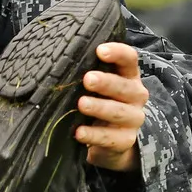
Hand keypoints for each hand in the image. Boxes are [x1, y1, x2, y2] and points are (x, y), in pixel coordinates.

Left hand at [75, 42, 147, 171]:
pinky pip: (111, 138)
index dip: (117, 53)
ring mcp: (133, 119)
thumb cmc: (99, 102)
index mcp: (128, 76)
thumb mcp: (95, 87)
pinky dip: (94, 135)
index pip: (129, 59)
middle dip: (106, 82)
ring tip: (82, 104)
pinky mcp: (126, 140)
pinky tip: (79, 132)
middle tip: (88, 79)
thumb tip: (56, 63)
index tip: (100, 51)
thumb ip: (85, 73)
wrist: (110, 140)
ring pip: (119, 112)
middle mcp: (135, 95)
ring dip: (100, 107)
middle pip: (125, 86)